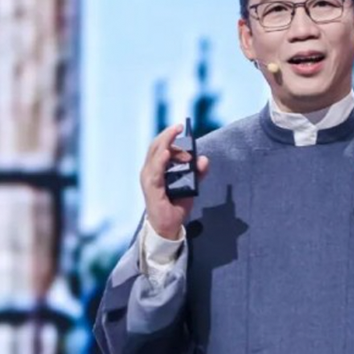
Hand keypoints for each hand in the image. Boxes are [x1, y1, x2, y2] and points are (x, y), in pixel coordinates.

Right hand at [140, 124, 209, 239]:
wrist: (169, 227)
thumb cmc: (176, 204)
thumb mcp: (191, 185)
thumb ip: (198, 172)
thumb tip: (204, 159)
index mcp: (156, 168)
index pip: (160, 146)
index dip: (171, 138)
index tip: (184, 134)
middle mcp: (149, 171)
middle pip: (155, 146)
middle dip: (168, 134)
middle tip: (180, 126)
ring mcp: (149, 180)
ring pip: (154, 155)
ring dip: (166, 143)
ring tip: (175, 134)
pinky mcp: (151, 189)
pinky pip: (155, 172)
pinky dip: (160, 161)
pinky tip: (166, 153)